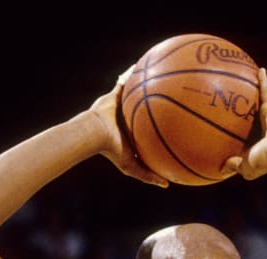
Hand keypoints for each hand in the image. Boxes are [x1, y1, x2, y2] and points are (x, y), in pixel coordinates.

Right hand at [90, 72, 168, 187]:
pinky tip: (146, 64)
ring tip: (160, 77)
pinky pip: (126, 81)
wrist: (95, 133)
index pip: (146, 131)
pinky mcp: (114, 95)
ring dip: (145, 87)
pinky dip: (134, 74)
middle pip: (142, 110)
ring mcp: (119, 106)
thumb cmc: (112, 151)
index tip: (172, 127)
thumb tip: (167, 185)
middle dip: (153, 106)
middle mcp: (126, 119)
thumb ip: (148, 175)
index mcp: (130, 135)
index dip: (156, 129)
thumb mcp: (132, 166)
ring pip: (135, 95)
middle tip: (170, 102)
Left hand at [222, 68, 266, 179]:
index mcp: (264, 141)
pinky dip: (263, 81)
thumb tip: (222, 168)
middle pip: (263, 113)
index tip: (247, 125)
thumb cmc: (265, 161)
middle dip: (262, 106)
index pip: (256, 134)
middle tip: (255, 97)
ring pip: (265, 100)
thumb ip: (234, 165)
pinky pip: (265, 91)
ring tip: (258, 78)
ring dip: (262, 89)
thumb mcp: (245, 167)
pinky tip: (260, 70)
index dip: (253, 130)